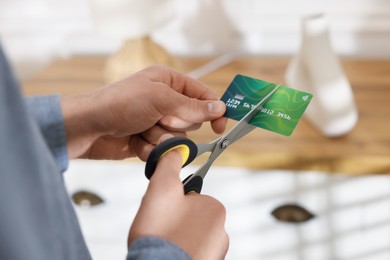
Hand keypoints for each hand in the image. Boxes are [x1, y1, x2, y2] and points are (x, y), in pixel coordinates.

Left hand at [61, 65, 226, 159]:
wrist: (88, 128)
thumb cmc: (120, 104)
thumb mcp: (160, 99)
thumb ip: (192, 106)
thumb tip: (221, 108)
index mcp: (169, 81)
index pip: (203, 95)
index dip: (214, 110)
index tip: (220, 127)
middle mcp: (165, 101)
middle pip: (192, 120)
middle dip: (175, 124)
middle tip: (157, 119)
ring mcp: (156, 122)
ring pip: (178, 139)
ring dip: (160, 138)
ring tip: (140, 131)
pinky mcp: (149, 141)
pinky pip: (163, 150)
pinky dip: (149, 149)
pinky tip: (134, 142)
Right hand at [128, 146, 228, 258]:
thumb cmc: (159, 233)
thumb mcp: (161, 189)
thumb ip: (169, 165)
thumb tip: (175, 148)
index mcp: (214, 208)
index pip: (189, 197)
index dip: (169, 203)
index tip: (161, 214)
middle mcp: (221, 231)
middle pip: (189, 218)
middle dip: (173, 221)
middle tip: (159, 229)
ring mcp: (215, 252)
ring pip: (189, 237)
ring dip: (176, 238)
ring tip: (163, 243)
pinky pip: (191, 252)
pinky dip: (180, 253)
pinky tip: (168, 253)